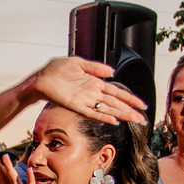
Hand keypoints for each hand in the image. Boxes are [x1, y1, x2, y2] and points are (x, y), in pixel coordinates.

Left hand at [31, 57, 146, 124]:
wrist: (41, 78)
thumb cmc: (57, 70)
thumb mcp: (79, 63)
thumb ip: (96, 67)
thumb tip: (112, 72)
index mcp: (95, 83)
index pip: (117, 92)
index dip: (130, 99)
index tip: (142, 105)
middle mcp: (92, 94)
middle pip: (116, 103)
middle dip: (130, 110)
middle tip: (143, 118)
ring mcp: (85, 101)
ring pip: (108, 109)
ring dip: (121, 115)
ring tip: (134, 120)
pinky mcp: (76, 106)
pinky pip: (92, 113)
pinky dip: (103, 117)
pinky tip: (114, 121)